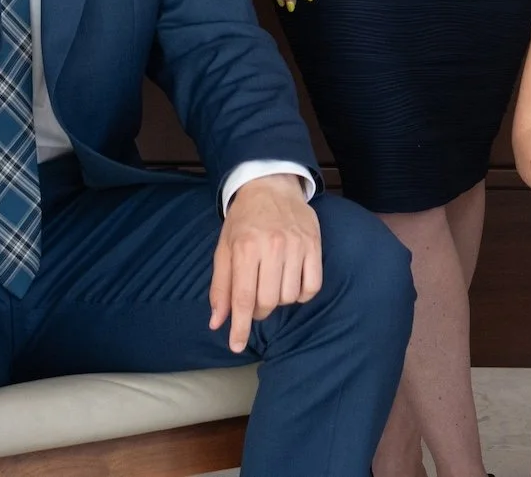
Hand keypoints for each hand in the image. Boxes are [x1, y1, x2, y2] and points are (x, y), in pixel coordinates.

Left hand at [209, 176, 320, 351]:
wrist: (270, 185)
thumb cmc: (243, 221)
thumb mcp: (224, 249)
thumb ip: (220, 287)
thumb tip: (217, 323)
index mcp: (244, 248)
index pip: (242, 298)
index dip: (239, 327)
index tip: (236, 345)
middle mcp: (271, 246)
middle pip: (267, 301)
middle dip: (258, 311)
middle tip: (254, 301)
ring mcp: (295, 245)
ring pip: (289, 297)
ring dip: (279, 301)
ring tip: (272, 286)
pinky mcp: (314, 245)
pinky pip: (312, 287)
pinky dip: (301, 294)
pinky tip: (291, 284)